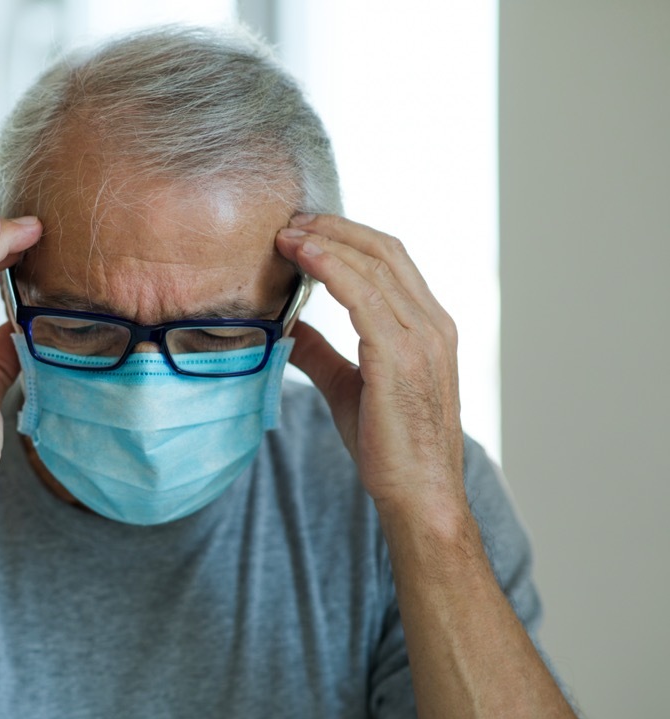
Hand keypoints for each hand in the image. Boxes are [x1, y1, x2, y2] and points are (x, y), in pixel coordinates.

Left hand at [275, 214, 465, 520]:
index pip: (390, 260)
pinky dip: (334, 270)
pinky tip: (303, 259)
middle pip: (384, 251)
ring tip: (286, 235)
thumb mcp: (348, 387)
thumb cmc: (390, 446)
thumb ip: (322, 353)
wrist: (418, 494)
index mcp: (428, 327)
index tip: (304, 230)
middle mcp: (432, 325)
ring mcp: (423, 340)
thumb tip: (289, 328)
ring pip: (374, 267)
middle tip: (289, 222)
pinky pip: (366, 299)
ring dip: (327, 243)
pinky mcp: (402, 359)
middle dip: (334, 229)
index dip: (347, 236)